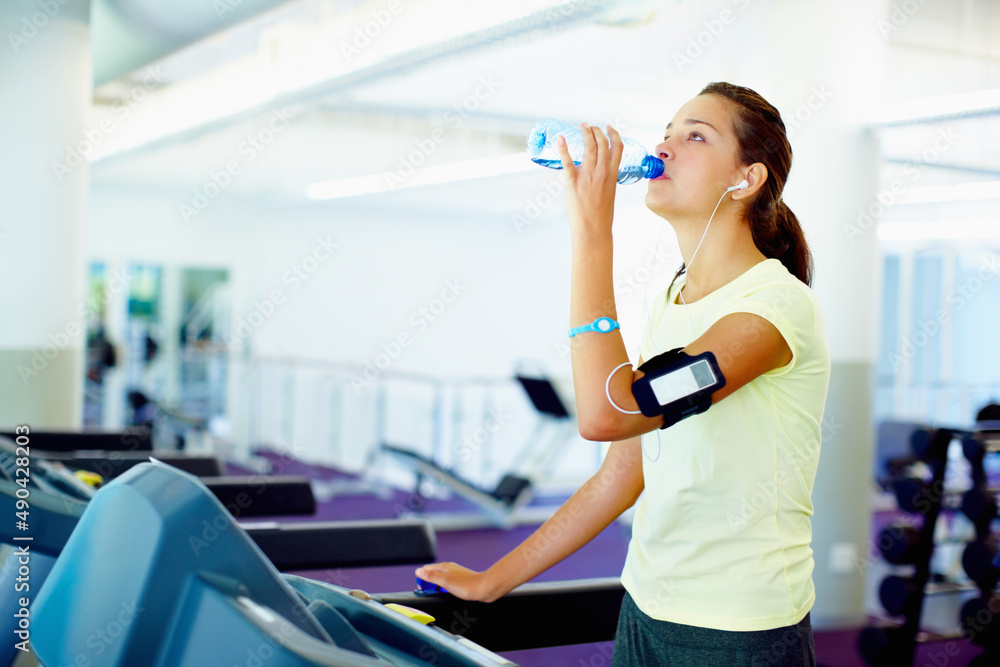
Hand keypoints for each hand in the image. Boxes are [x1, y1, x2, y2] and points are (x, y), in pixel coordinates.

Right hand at [415, 562, 499, 601]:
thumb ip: (431, 576)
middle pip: (432, 573)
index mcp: (443, 567)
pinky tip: (449, 593)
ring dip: (437, 585)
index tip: (423, 588)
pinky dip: (445, 588)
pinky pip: (448, 583)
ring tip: (440, 593)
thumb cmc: (466, 586)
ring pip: (440, 578)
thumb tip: (418, 571)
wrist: (484, 589)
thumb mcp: (445, 581)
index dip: (422, 579)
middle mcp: (449, 568)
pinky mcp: (461, 580)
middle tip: (431, 592)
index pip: (426, 569)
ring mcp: (455, 574)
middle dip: (429, 582)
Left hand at [555, 123, 622, 237]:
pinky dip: (563, 149)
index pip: (617, 148)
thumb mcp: (610, 193)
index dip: (613, 135)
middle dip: (596, 131)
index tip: (609, 128)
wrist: (593, 229)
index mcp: (613, 175)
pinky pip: (567, 162)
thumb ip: (605, 180)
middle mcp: (602, 172)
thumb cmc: (601, 216)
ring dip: (585, 134)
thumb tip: (599, 174)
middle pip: (601, 143)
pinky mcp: (573, 182)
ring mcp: (588, 176)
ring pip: (589, 147)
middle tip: (589, 127)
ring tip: (582, 127)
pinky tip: (561, 139)